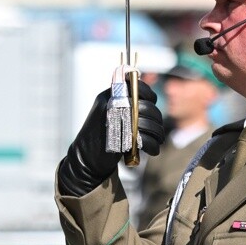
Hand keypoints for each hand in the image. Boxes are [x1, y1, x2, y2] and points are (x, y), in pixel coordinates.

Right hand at [58, 81, 163, 196]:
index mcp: (110, 95)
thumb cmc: (102, 135)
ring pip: (147, 122)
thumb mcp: (108, 112)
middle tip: (159, 130)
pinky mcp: (119, 138)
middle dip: (156, 119)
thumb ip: (124, 104)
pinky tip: (152, 149)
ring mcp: (115, 121)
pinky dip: (152, 145)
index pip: (136, 86)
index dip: (148, 94)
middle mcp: (111, 104)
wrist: (86, 158)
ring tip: (158, 139)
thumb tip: (148, 100)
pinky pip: (144, 138)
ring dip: (157, 132)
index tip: (152, 102)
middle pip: (145, 106)